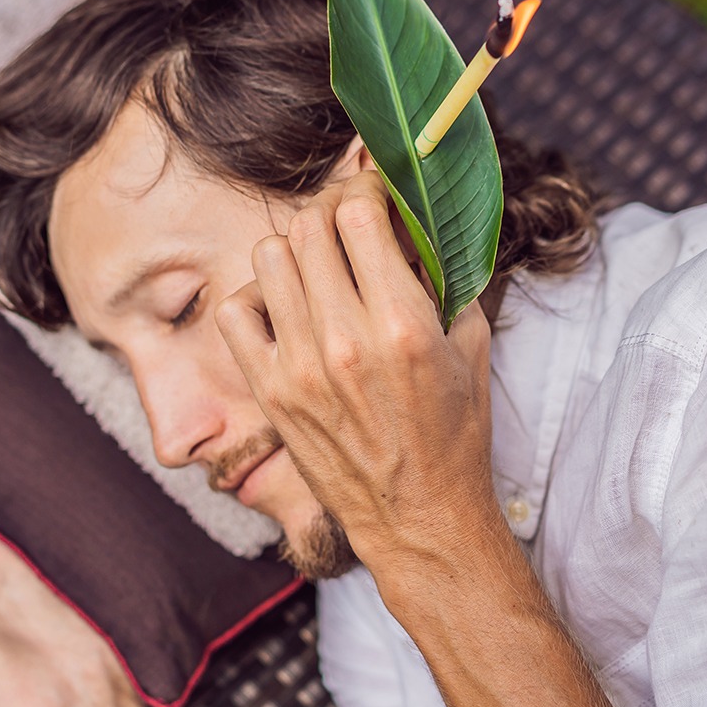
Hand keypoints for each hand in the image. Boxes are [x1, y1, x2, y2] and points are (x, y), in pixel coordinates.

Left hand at [216, 169, 501, 570]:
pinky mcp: (269, 393)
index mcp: (402, 324)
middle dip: (331, 209)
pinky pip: (236, 312)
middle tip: (348, 221)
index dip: (366, 188)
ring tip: (321, 265)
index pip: (359, 214)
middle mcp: (344, 341)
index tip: (376, 192)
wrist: (418, 519)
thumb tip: (417, 219)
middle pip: (308, 227)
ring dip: (296, 249)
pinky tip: (287, 308)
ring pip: (269, 257)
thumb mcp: (470, 345)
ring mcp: (299, 367)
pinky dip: (258, 297)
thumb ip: (444, 276)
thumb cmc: (454, 434)